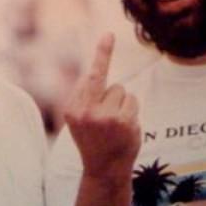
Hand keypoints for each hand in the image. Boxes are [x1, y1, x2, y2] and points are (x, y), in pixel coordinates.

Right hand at [64, 33, 140, 179]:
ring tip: (115, 124)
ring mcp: (104, 116)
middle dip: (111, 82)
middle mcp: (85, 111)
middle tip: (108, 76)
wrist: (104, 170)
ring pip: (121, 91)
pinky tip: (124, 128)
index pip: (90, 75)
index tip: (109, 35)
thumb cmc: (93, 140)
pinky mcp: (122, 121)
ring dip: (122, 104)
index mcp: (72, 108)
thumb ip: (84, 96)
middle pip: (108, 82)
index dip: (102, 53)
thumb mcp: (79, 119)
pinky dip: (131, 112)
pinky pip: (132, 101)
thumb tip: (93, 71)